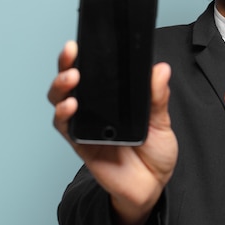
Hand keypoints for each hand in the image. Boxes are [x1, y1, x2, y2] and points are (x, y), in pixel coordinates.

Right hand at [47, 41, 177, 224]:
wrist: (151, 185)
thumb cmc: (154, 152)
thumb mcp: (162, 121)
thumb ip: (158, 97)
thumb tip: (160, 69)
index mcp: (115, 98)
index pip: (97, 70)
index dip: (88, 54)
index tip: (86, 39)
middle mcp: (96, 108)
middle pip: (73, 80)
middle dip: (67, 62)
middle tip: (72, 51)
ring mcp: (86, 124)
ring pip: (62, 99)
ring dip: (62, 86)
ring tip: (72, 77)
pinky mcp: (80, 143)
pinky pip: (65, 126)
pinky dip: (64, 114)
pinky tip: (71, 106)